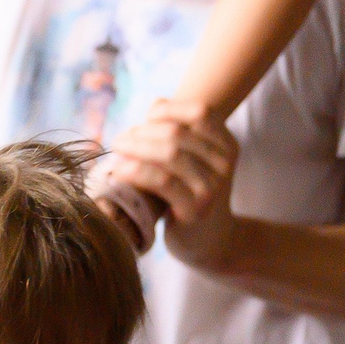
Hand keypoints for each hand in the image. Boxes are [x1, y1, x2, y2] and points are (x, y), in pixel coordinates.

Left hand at [104, 100, 242, 271]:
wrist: (208, 241)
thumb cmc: (189, 194)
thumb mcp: (190, 160)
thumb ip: (178, 131)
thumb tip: (157, 102)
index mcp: (227, 144)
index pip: (199, 112)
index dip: (167, 111)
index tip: (144, 120)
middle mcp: (225, 162)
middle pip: (178, 132)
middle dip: (142, 132)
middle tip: (120, 139)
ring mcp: (212, 186)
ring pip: (169, 153)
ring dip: (135, 148)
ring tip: (116, 151)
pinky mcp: (195, 208)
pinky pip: (161, 180)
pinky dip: (135, 171)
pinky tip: (117, 170)